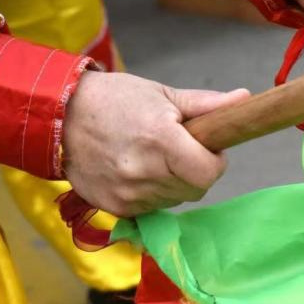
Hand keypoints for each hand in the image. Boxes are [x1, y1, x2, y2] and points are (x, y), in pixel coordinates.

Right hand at [63, 71, 248, 215]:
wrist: (59, 115)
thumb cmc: (114, 99)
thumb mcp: (162, 95)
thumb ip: (205, 105)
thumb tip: (244, 100)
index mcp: (160, 141)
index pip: (209, 172)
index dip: (215, 161)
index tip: (206, 147)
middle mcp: (144, 173)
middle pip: (195, 189)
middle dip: (196, 171)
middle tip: (180, 149)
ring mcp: (127, 194)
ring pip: (175, 200)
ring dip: (174, 183)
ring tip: (154, 157)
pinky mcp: (114, 207)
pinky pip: (151, 208)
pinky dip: (152, 193)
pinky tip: (137, 170)